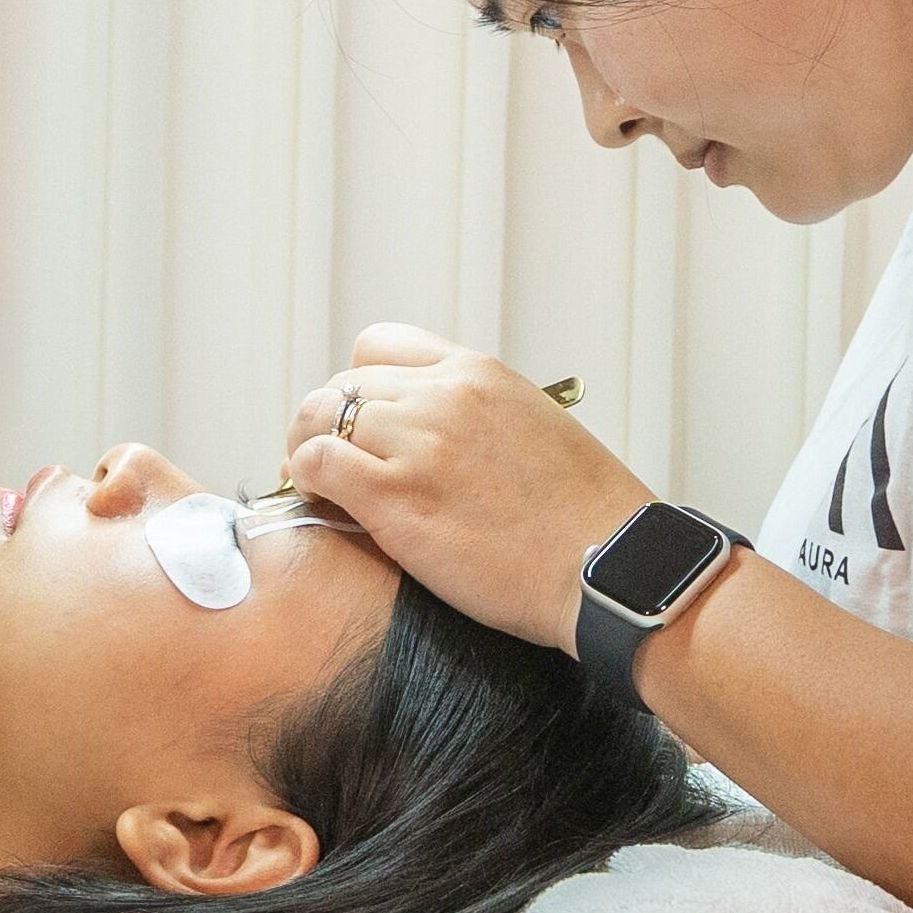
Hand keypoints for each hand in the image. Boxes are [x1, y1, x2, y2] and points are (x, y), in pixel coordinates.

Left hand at [286, 324, 654, 653]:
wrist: (608, 567)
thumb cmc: (585, 520)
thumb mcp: (536, 431)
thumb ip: (478, 420)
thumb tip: (435, 440)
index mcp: (478, 374)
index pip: (378, 346)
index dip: (356, 385)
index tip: (357, 423)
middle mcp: (443, 396)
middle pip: (342, 384)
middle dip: (325, 423)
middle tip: (325, 463)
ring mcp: (418, 443)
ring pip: (318, 417)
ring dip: (305, 450)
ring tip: (317, 486)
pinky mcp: (397, 497)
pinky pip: (316, 465)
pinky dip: (304, 480)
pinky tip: (320, 502)